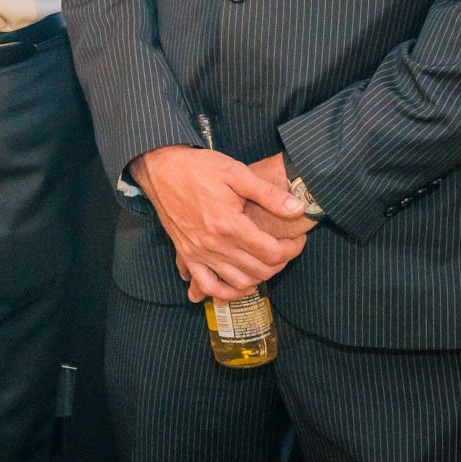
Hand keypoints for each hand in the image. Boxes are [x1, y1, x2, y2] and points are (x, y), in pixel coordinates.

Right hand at [131, 145, 307, 302]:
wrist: (162, 169)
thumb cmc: (199, 168)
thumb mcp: (236, 172)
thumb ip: (268, 193)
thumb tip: (298, 208)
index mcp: (229, 223)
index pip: (272, 252)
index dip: (292, 249)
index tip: (298, 239)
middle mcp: (214, 244)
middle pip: (259, 270)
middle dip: (280, 263)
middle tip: (286, 249)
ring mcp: (198, 253)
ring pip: (238, 283)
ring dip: (258, 279)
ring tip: (267, 264)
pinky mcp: (186, 255)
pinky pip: (208, 286)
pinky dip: (225, 293)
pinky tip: (239, 285)